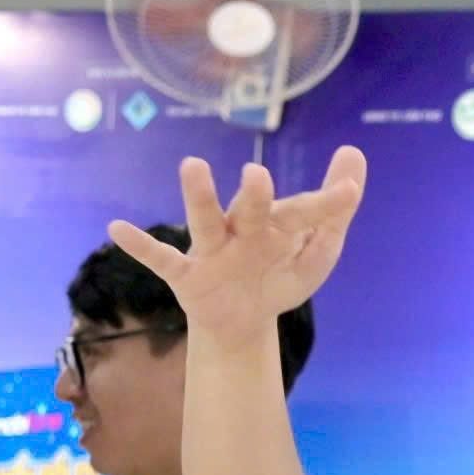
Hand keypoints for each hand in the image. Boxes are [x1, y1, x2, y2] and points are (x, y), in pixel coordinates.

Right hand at [109, 147, 365, 348]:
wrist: (243, 322)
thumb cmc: (279, 274)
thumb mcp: (317, 249)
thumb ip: (334, 208)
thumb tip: (355, 152)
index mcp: (276, 227)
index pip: (303, 213)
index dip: (326, 205)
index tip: (351, 190)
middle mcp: (242, 231)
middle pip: (250, 210)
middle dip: (255, 195)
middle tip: (258, 175)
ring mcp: (213, 250)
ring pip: (205, 221)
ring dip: (200, 197)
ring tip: (193, 166)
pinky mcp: (188, 275)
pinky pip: (162, 259)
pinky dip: (141, 246)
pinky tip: (118, 229)